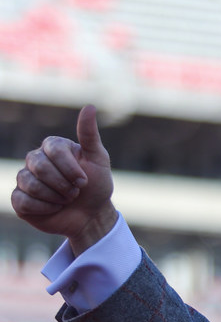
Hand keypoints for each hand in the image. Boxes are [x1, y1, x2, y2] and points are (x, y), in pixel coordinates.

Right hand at [12, 104, 116, 254]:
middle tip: (75, 192)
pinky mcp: (20, 199)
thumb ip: (90, 135)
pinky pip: (23, 200)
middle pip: (39, 166)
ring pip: (30, 184)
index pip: (52, 149)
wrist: (92, 215)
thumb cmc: (96, 186)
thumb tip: (89, 106)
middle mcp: (35, 159)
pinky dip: (44, 208)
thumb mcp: (99, 160)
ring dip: (55, 197)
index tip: (84, 180)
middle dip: (63, 184)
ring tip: (66, 200)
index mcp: (53, 147)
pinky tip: (54, 208)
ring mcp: (25, 178)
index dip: (70, 168)